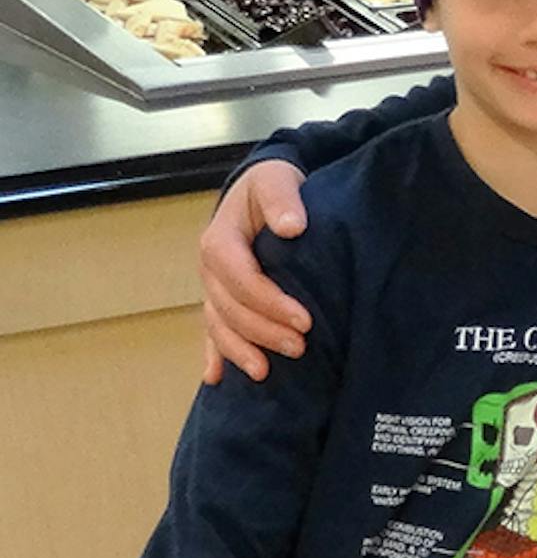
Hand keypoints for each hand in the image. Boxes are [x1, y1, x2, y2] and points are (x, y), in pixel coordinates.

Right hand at [199, 161, 311, 384]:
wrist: (260, 188)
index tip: (304, 320)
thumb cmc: (271, 184)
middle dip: (262, 332)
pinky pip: (211, 329)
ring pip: (219, 325)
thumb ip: (282, 199)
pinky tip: (215, 378)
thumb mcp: (277, 179)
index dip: (270, 303)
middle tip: (300, 348)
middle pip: (230, 309)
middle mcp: (211, 268)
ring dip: (240, 350)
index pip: (241, 279)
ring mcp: (213, 286)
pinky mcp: (221, 297)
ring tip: (265, 371)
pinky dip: (213, 354)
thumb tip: (292, 227)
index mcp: (220, 241)